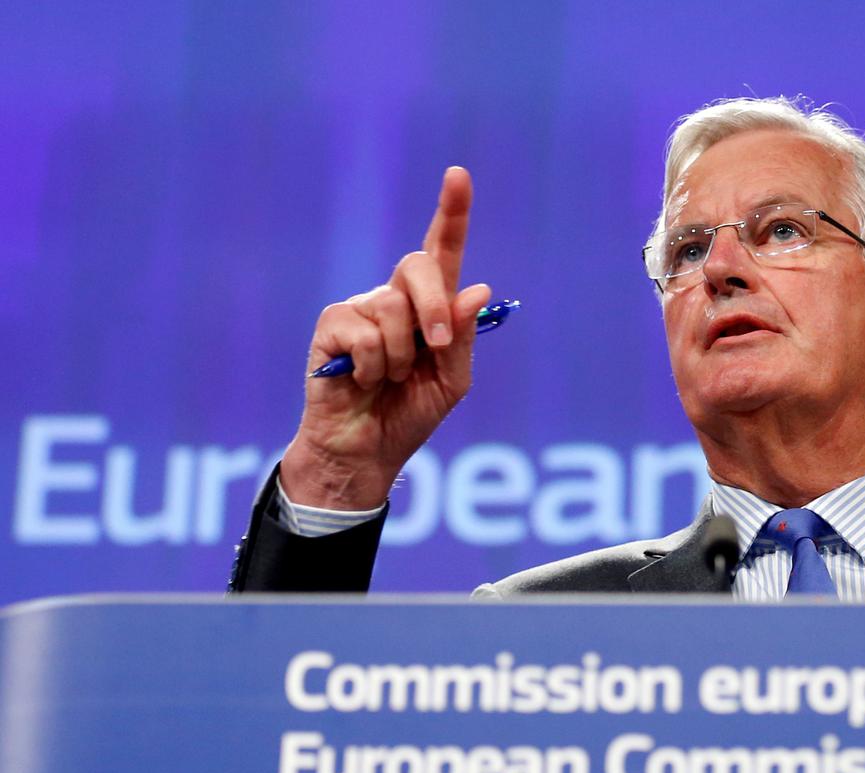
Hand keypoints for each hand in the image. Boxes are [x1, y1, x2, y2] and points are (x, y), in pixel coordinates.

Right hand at [281, 167, 490, 508]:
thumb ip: (462, 336)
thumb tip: (477, 289)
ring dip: (400, 355)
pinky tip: (362, 380)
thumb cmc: (410, 412)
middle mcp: (394, 298)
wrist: (368, 450)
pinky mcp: (331, 326)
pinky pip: (362, 332)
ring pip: (391, 308)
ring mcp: (360, 308)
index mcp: (430, 306)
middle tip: (434, 347)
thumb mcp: (451, 380)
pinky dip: (372, 365)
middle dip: (434, 307)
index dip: (452, 212)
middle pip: (418, 266)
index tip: (458, 175)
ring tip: (389, 379)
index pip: (442, 251)